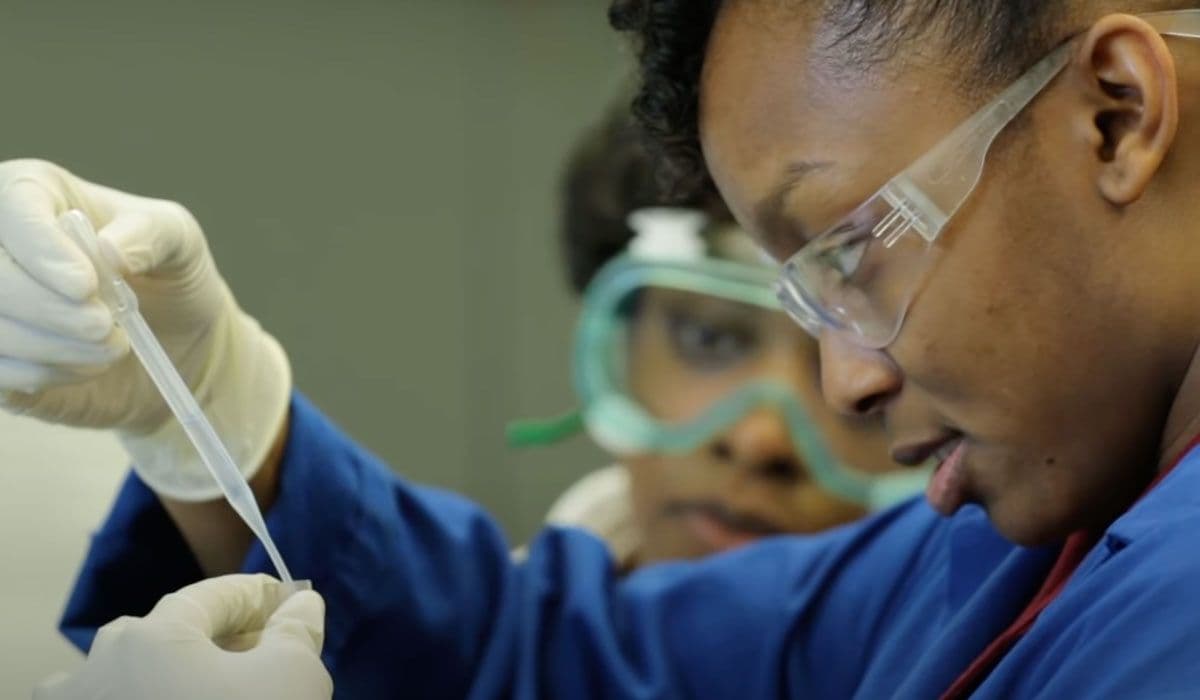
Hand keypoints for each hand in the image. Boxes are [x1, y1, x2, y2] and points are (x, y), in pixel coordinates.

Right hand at [0, 159, 289, 499]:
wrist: (171, 337)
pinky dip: (41, 375)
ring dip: (54, 347)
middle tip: (105, 326)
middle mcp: (1, 242)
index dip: (41, 248)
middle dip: (49, 309)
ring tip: (112, 347)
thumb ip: (151, 234)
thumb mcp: (179, 240)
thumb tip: (110, 249)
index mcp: (37, 193)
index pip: (13, 203)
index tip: (86, 285)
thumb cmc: (167, 273)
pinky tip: (83, 367)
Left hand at [34, 574, 331, 699]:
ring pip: (124, 678)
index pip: (212, 596)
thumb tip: (299, 604)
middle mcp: (98, 667)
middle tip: (260, 656)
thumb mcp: (292, 678)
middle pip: (165, 632)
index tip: (290, 604)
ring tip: (215, 693)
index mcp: (151, 635)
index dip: (257, 596)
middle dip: (215, 639)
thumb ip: (296, 632)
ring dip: (168, 677)